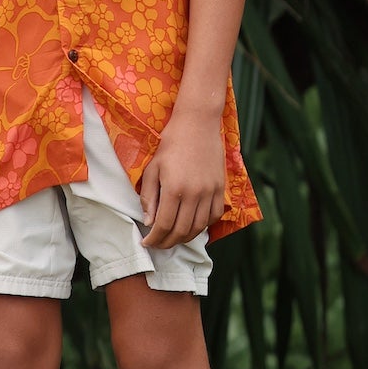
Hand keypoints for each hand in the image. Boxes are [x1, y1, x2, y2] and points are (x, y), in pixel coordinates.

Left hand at [138, 109, 225, 251]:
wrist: (197, 124)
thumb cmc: (171, 144)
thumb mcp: (153, 168)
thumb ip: (149, 197)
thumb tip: (149, 222)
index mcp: (174, 188)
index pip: (164, 225)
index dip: (154, 239)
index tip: (147, 243)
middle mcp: (194, 194)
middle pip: (182, 231)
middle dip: (168, 242)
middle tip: (158, 245)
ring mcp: (210, 192)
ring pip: (199, 227)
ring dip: (185, 238)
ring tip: (173, 238)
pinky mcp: (220, 189)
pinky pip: (214, 217)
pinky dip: (203, 226)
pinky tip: (192, 225)